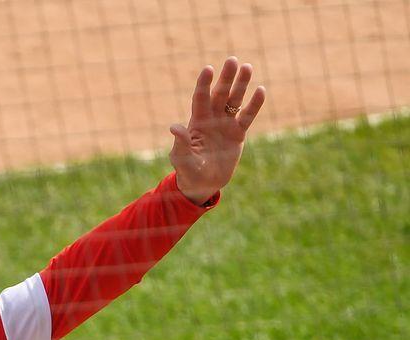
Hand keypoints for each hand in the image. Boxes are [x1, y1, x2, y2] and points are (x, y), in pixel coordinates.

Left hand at [169, 57, 266, 204]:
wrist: (203, 184)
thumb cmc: (188, 171)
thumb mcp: (181, 158)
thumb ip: (181, 142)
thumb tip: (174, 127)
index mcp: (196, 122)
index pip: (200, 98)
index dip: (204, 84)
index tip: (208, 69)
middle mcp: (212, 119)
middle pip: (219, 94)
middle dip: (226, 78)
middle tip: (232, 60)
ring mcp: (226, 125)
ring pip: (235, 100)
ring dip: (241, 85)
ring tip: (247, 67)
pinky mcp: (238, 133)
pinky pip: (247, 116)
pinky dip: (254, 104)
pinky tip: (261, 90)